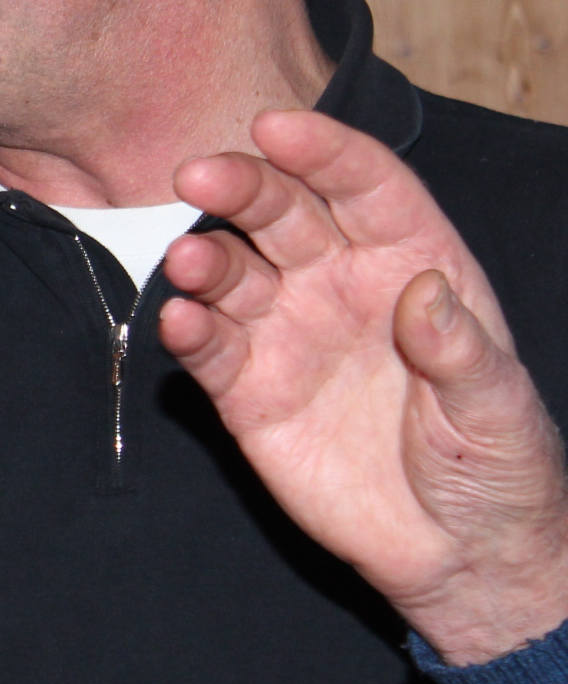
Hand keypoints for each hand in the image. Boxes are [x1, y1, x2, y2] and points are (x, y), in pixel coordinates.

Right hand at [161, 109, 567, 664]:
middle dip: (241, 188)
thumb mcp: (499, 410)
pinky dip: (191, 332)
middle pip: (282, 214)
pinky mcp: (249, 393)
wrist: (458, 554)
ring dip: (206, 261)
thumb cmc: (497, 469)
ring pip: (235, 274)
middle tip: (198, 175)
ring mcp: (290, 335)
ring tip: (189, 263)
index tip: (277, 128)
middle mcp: (342, 285)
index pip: (365, 188)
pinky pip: (211, 350)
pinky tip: (183, 324)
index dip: (323, 153)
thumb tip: (424, 292)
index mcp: (414, 265)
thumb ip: (463, 351)